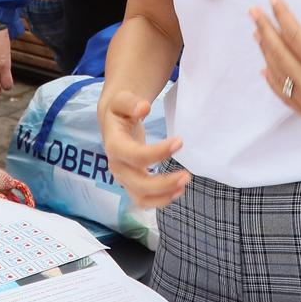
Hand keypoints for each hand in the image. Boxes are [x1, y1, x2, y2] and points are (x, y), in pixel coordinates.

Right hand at [99, 91, 187, 211]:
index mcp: (114, 145)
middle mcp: (117, 166)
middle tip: (187, 175)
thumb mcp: (121, 101)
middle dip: (163, 183)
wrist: (112, 123)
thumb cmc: (120, 112)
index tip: (180, 142)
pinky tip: (177, 191)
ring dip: (163, 195)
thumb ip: (130, 103)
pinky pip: (144, 200)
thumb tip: (143, 108)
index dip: (157, 152)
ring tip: (184, 185)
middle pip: (138, 184)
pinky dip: (160, 200)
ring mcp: (123, 178)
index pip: (135, 155)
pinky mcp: (131, 184)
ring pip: (141, 197)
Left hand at [250, 0, 300, 145]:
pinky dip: (272, 80)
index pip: (294, 35)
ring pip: (277, 72)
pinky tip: (265, 67)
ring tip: (257, 33)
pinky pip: (282, 94)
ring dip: (265, 51)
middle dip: (265, 29)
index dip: (282, 15)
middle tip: (253, 12)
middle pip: (279, 52)